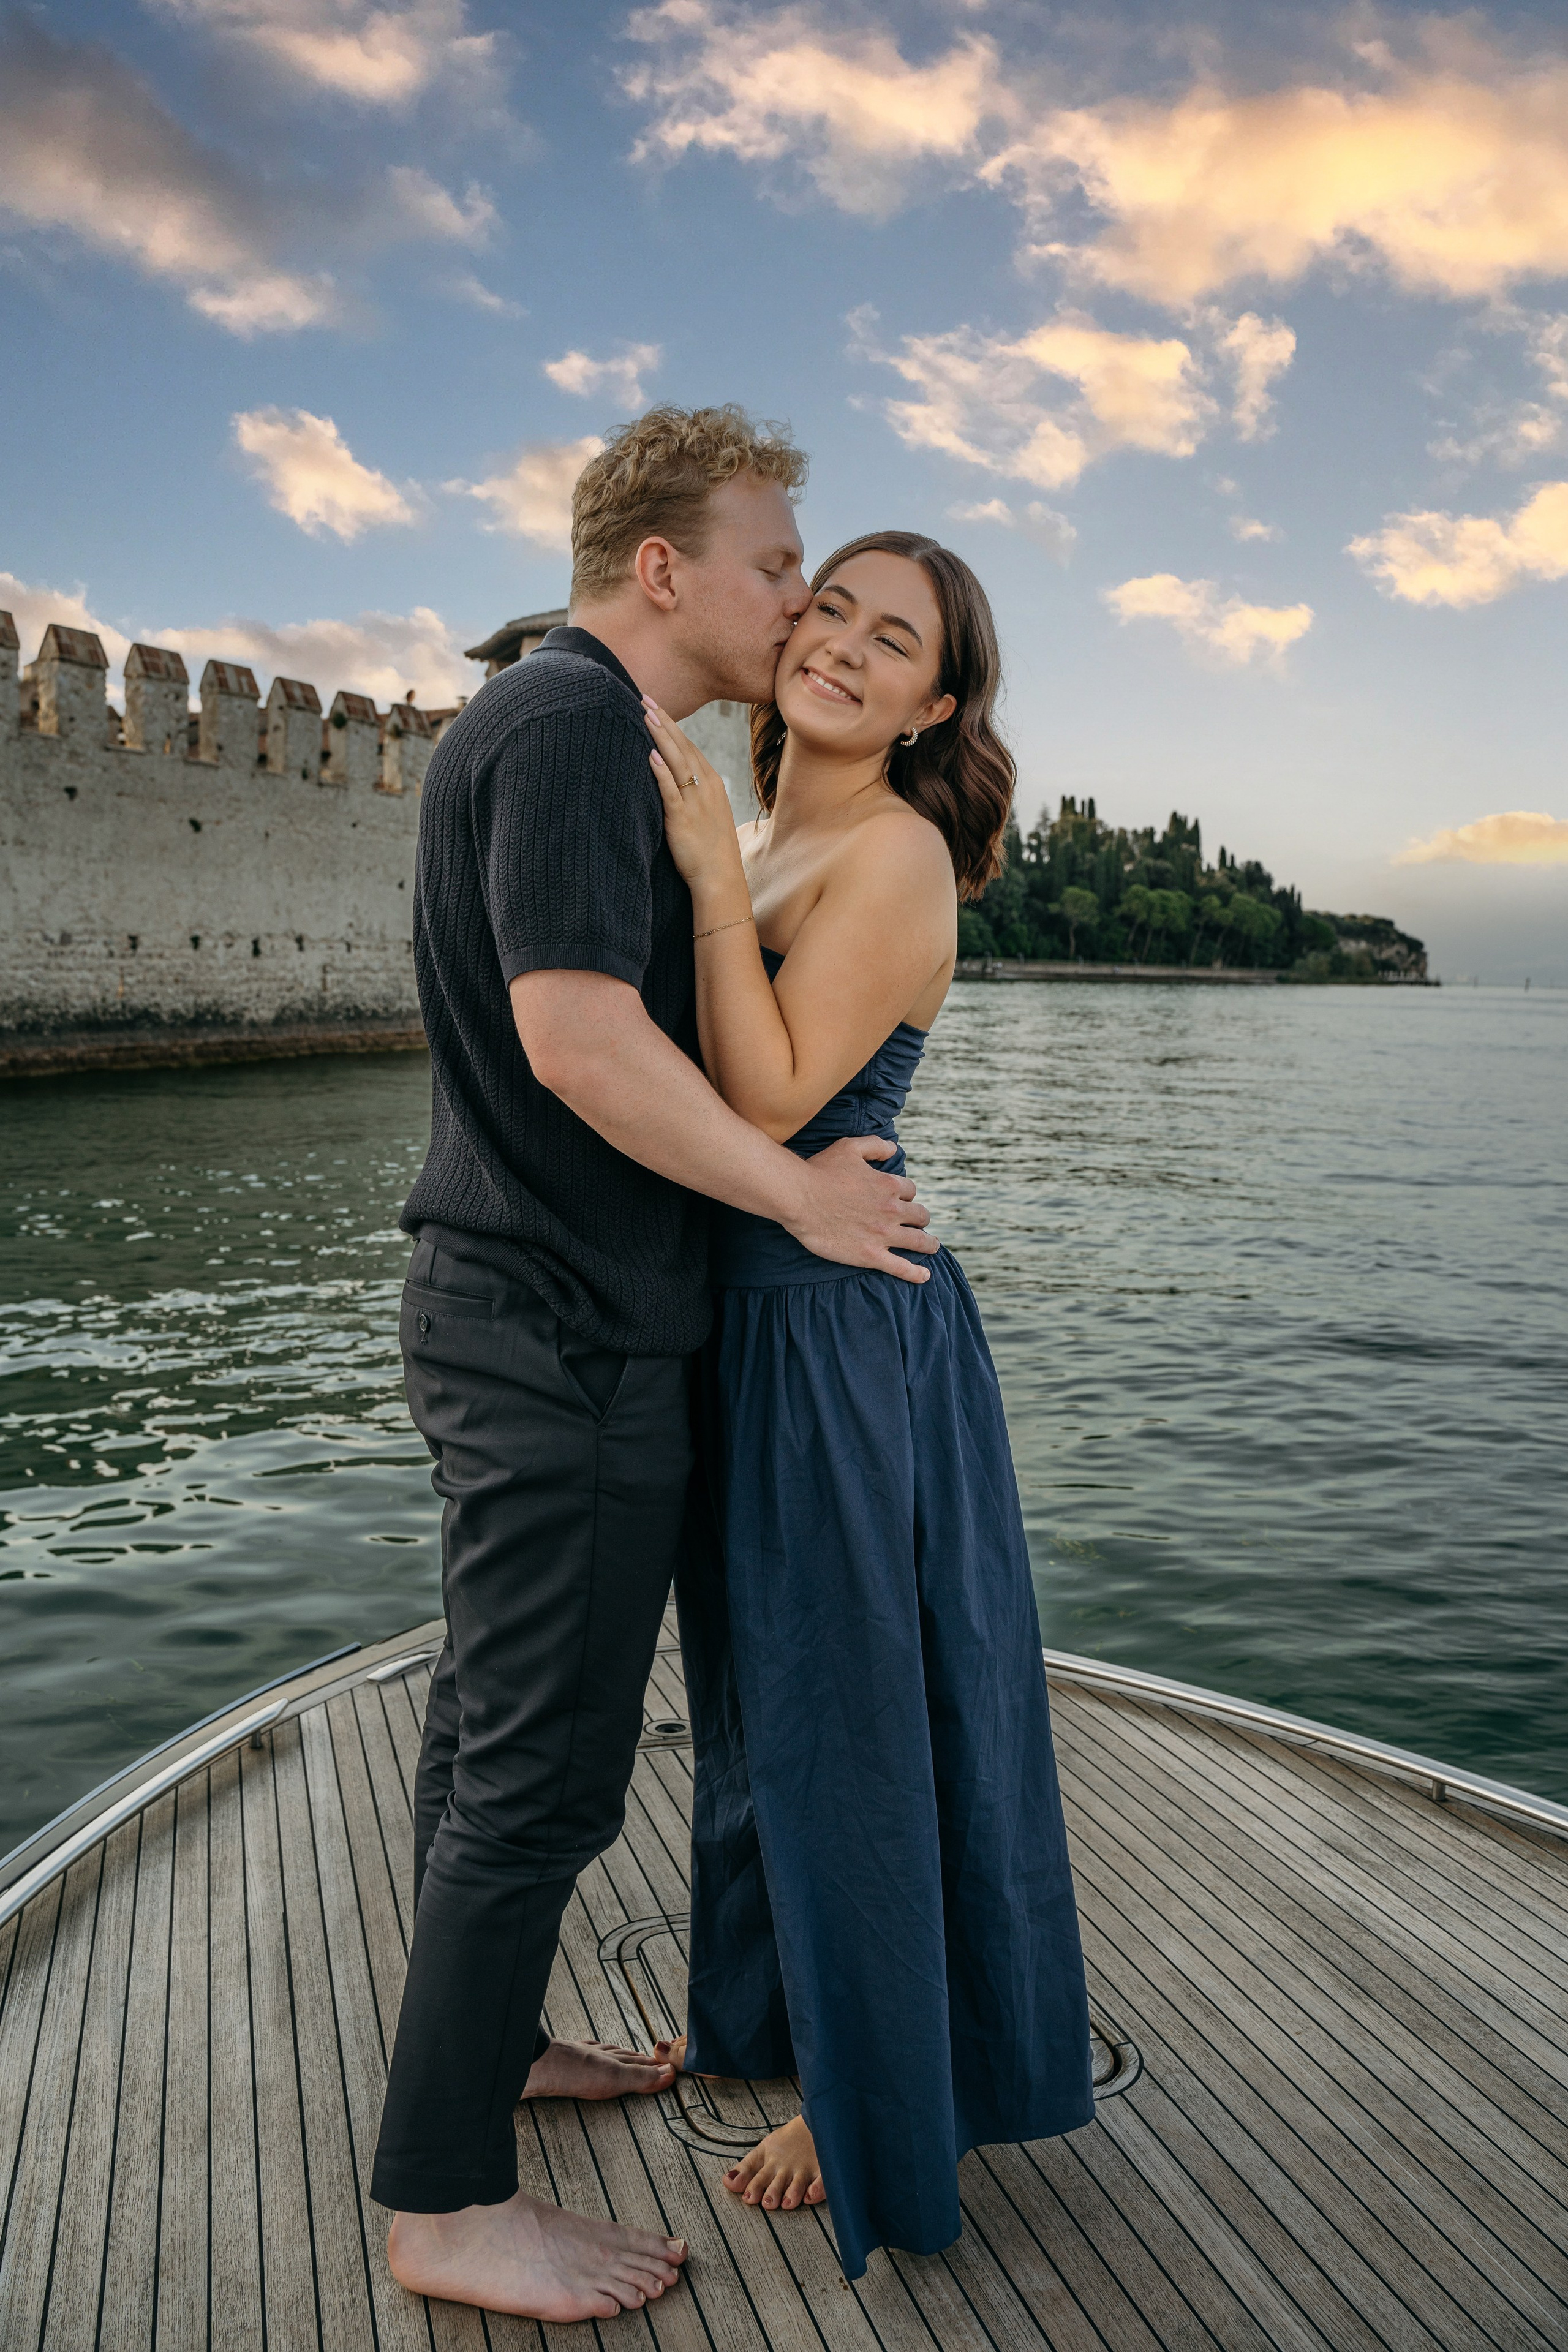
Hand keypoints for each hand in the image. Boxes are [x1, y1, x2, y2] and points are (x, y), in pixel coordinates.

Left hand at [643, 699, 748, 899]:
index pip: (689, 746)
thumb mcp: (706, 813)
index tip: (654, 706)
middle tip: (645, 697)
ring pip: (677, 761)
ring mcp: (695, 801)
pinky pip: (671, 790)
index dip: (671, 725)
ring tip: (645, 714)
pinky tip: (650, 755)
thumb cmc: (710, 849)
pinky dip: (661, 772)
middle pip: (682, 746)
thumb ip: (690, 792)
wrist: (720, 878)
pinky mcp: (682, 818)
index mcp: (711, 783)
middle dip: (663, 720)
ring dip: (660, 736)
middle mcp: (705, 787)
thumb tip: (671, 777)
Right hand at [783, 1135, 937, 1283]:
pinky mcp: (871, 1255)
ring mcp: (883, 1234)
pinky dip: (916, 1273)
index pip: (910, 1191)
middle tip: (915, 1223)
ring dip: (929, 1243)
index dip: (905, 1195)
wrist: (798, 1197)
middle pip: (920, 1215)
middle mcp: (891, 1210)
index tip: (899, 1200)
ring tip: (931, 1246)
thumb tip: (894, 1148)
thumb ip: (875, 1145)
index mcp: (888, 1185)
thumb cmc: (820, 1170)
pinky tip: (925, 1275)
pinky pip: (901, 1267)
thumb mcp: (849, 1147)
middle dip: (919, 1218)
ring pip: (919, 1241)